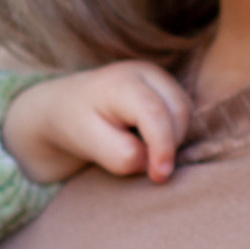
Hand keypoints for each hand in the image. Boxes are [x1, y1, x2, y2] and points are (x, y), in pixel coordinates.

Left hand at [1, 61, 190, 185]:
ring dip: (172, 140)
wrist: (64, 107)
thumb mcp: (89, 143)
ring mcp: (158, 76)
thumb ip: (121, 155)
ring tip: (142, 150)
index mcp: (121, 83)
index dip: (163, 147)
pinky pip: (182, 114)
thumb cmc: (74, 125)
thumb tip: (150, 159)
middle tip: (148, 170)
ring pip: (185, 113)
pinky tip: (148, 141)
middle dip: (169, 146)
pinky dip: (173, 133)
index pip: (155, 114)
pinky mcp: (165, 87)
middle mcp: (145, 72)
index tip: (158, 176)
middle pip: (179, 112)